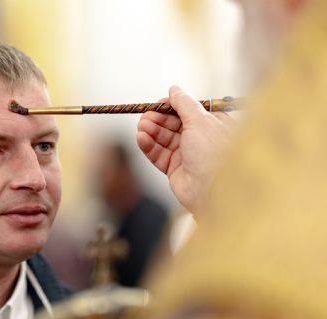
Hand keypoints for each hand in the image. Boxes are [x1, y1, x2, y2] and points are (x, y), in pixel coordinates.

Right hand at [137, 86, 233, 212]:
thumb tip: (174, 89)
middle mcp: (200, 138)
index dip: (171, 106)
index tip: (157, 103)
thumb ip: (184, 103)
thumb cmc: (214, 153)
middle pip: (173, 123)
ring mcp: (186, 154)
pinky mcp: (174, 168)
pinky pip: (158, 154)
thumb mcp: (200, 120)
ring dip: (151, 131)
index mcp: (212, 124)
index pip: (188, 110)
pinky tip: (141, 138)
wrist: (214, 191)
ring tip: (142, 127)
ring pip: (163, 138)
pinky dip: (149, 145)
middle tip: (145, 116)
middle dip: (158, 118)